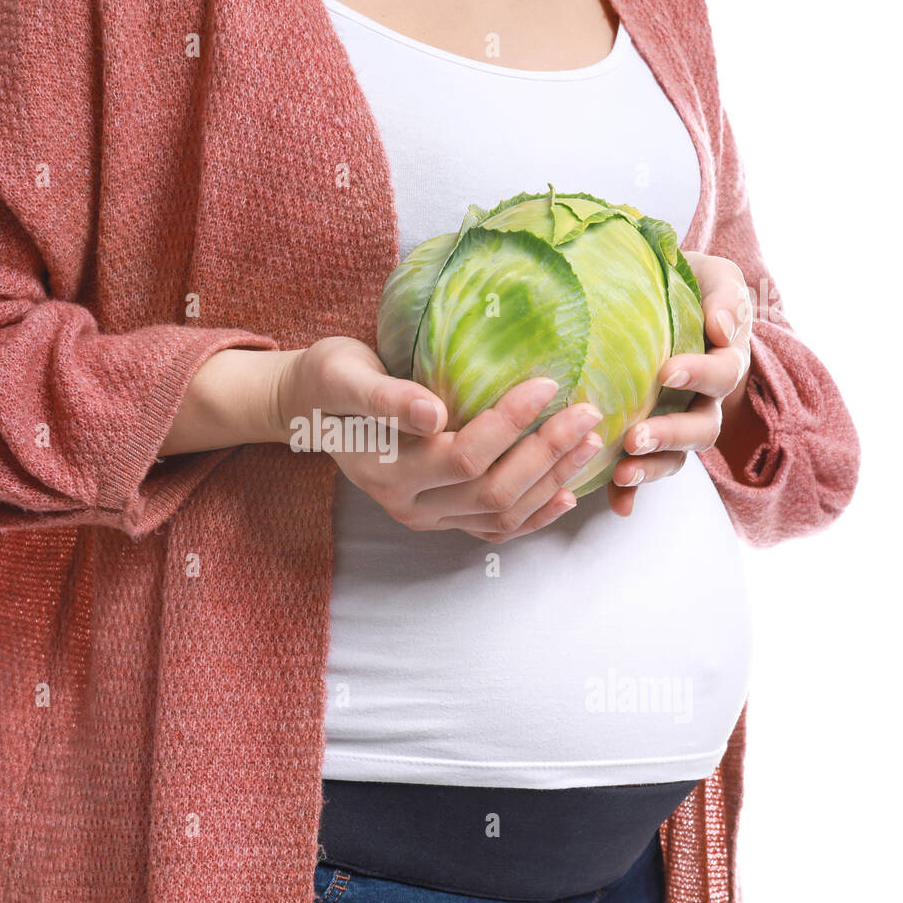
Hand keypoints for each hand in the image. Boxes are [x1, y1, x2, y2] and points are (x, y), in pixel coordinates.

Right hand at [274, 336, 604, 542]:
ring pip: (501, 514)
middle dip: (546, 454)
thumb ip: (386, 397)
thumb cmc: (329, 381)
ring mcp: (427, 517)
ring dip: (551, 482)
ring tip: (589, 443)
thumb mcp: (345, 375)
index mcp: (385, 471)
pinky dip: (535, 516)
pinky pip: (494, 528)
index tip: (547, 383)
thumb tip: (434, 414)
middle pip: (492, 491)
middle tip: (587, 413)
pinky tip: (566, 494)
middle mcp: (408, 504)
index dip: (509, 424)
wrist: (314, 408)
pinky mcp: (442, 516)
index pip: (461, 456)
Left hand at [606, 252, 752, 516]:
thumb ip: (724, 297)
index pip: (721, 374)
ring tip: (623, 471)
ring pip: (677, 456)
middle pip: (700, 429)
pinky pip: (646, 471)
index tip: (666, 371)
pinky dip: (632, 493)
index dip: (698, 375)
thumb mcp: (714, 277)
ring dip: (652, 467)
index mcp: (723, 360)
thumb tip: (721, 328)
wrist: (669, 296)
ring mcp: (679, 423)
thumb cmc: (692, 284)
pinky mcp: (650, 438)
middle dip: (670, 435)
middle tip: (637, 438)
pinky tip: (617, 506)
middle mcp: (705, 400)